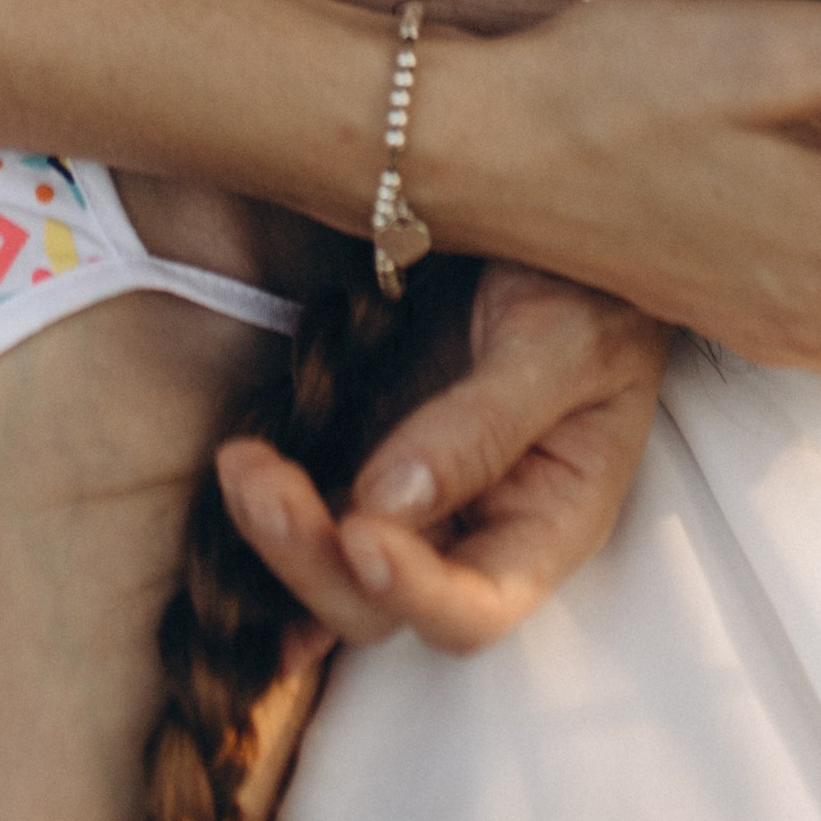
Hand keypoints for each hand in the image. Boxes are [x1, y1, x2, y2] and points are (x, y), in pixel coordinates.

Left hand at [216, 264, 665, 653]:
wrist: (552, 213)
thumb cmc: (591, 284)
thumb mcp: (564, 343)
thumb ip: (483, 427)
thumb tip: (388, 506)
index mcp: (543, 524)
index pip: (475, 607)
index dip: (414, 594)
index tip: (361, 534)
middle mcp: (469, 530)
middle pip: (380, 604)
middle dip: (313, 562)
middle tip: (263, 485)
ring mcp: (408, 494)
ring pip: (328, 561)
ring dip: (273, 535)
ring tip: (239, 465)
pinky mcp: (360, 444)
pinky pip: (307, 502)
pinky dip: (264, 513)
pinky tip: (229, 495)